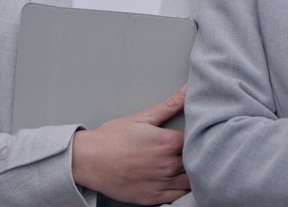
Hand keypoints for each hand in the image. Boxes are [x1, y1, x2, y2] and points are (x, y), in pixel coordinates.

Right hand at [70, 85, 190, 203]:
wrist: (88, 160)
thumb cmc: (112, 139)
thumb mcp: (142, 117)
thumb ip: (169, 105)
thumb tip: (187, 90)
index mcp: (168, 143)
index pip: (197, 140)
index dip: (199, 137)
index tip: (198, 134)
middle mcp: (167, 165)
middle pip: (196, 161)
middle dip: (197, 155)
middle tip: (195, 150)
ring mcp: (160, 183)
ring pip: (190, 182)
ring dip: (193, 174)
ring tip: (187, 166)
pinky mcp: (152, 198)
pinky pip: (178, 197)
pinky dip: (182, 190)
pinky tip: (179, 182)